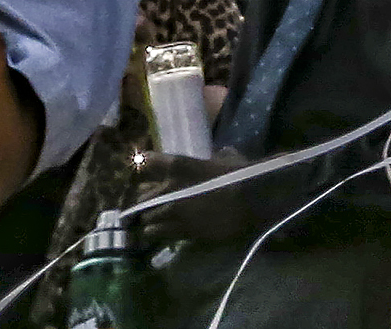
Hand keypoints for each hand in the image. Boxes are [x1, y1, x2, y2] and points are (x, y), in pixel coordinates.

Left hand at [131, 148, 256, 243]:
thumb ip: (215, 157)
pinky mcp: (181, 230)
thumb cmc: (240, 175)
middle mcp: (168, 187)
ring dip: (149, 220)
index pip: (146, 161)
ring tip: (154, 224)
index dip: (144, 166)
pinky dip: (157, 234)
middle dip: (144, 202)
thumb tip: (222, 155)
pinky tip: (162, 235)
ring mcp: (172, 210)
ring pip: (146, 218)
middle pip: (141, 196)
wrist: (250, 201)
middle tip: (150, 206)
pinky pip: (158, 233)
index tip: (146, 172)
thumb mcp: (224, 159)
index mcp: (177, 165)